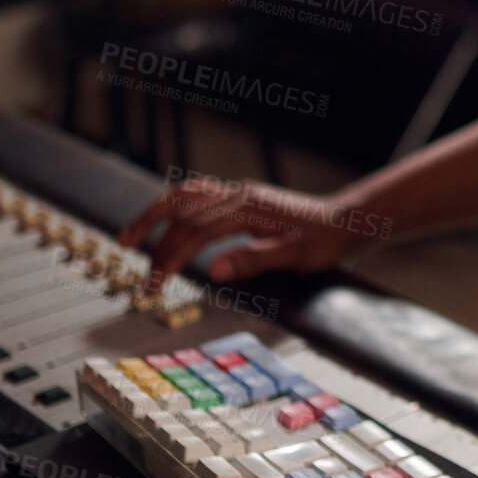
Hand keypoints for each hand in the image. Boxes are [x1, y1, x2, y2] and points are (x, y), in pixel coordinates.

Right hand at [117, 177, 364, 292]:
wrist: (348, 220)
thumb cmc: (326, 242)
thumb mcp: (297, 257)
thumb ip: (256, 260)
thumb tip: (217, 269)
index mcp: (248, 209)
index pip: (195, 232)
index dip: (170, 257)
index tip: (154, 283)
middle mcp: (239, 195)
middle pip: (181, 208)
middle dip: (152, 235)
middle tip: (132, 262)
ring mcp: (240, 193)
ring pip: (185, 194)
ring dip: (155, 214)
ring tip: (129, 235)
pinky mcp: (242, 197)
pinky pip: (198, 194)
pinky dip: (174, 207)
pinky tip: (165, 222)